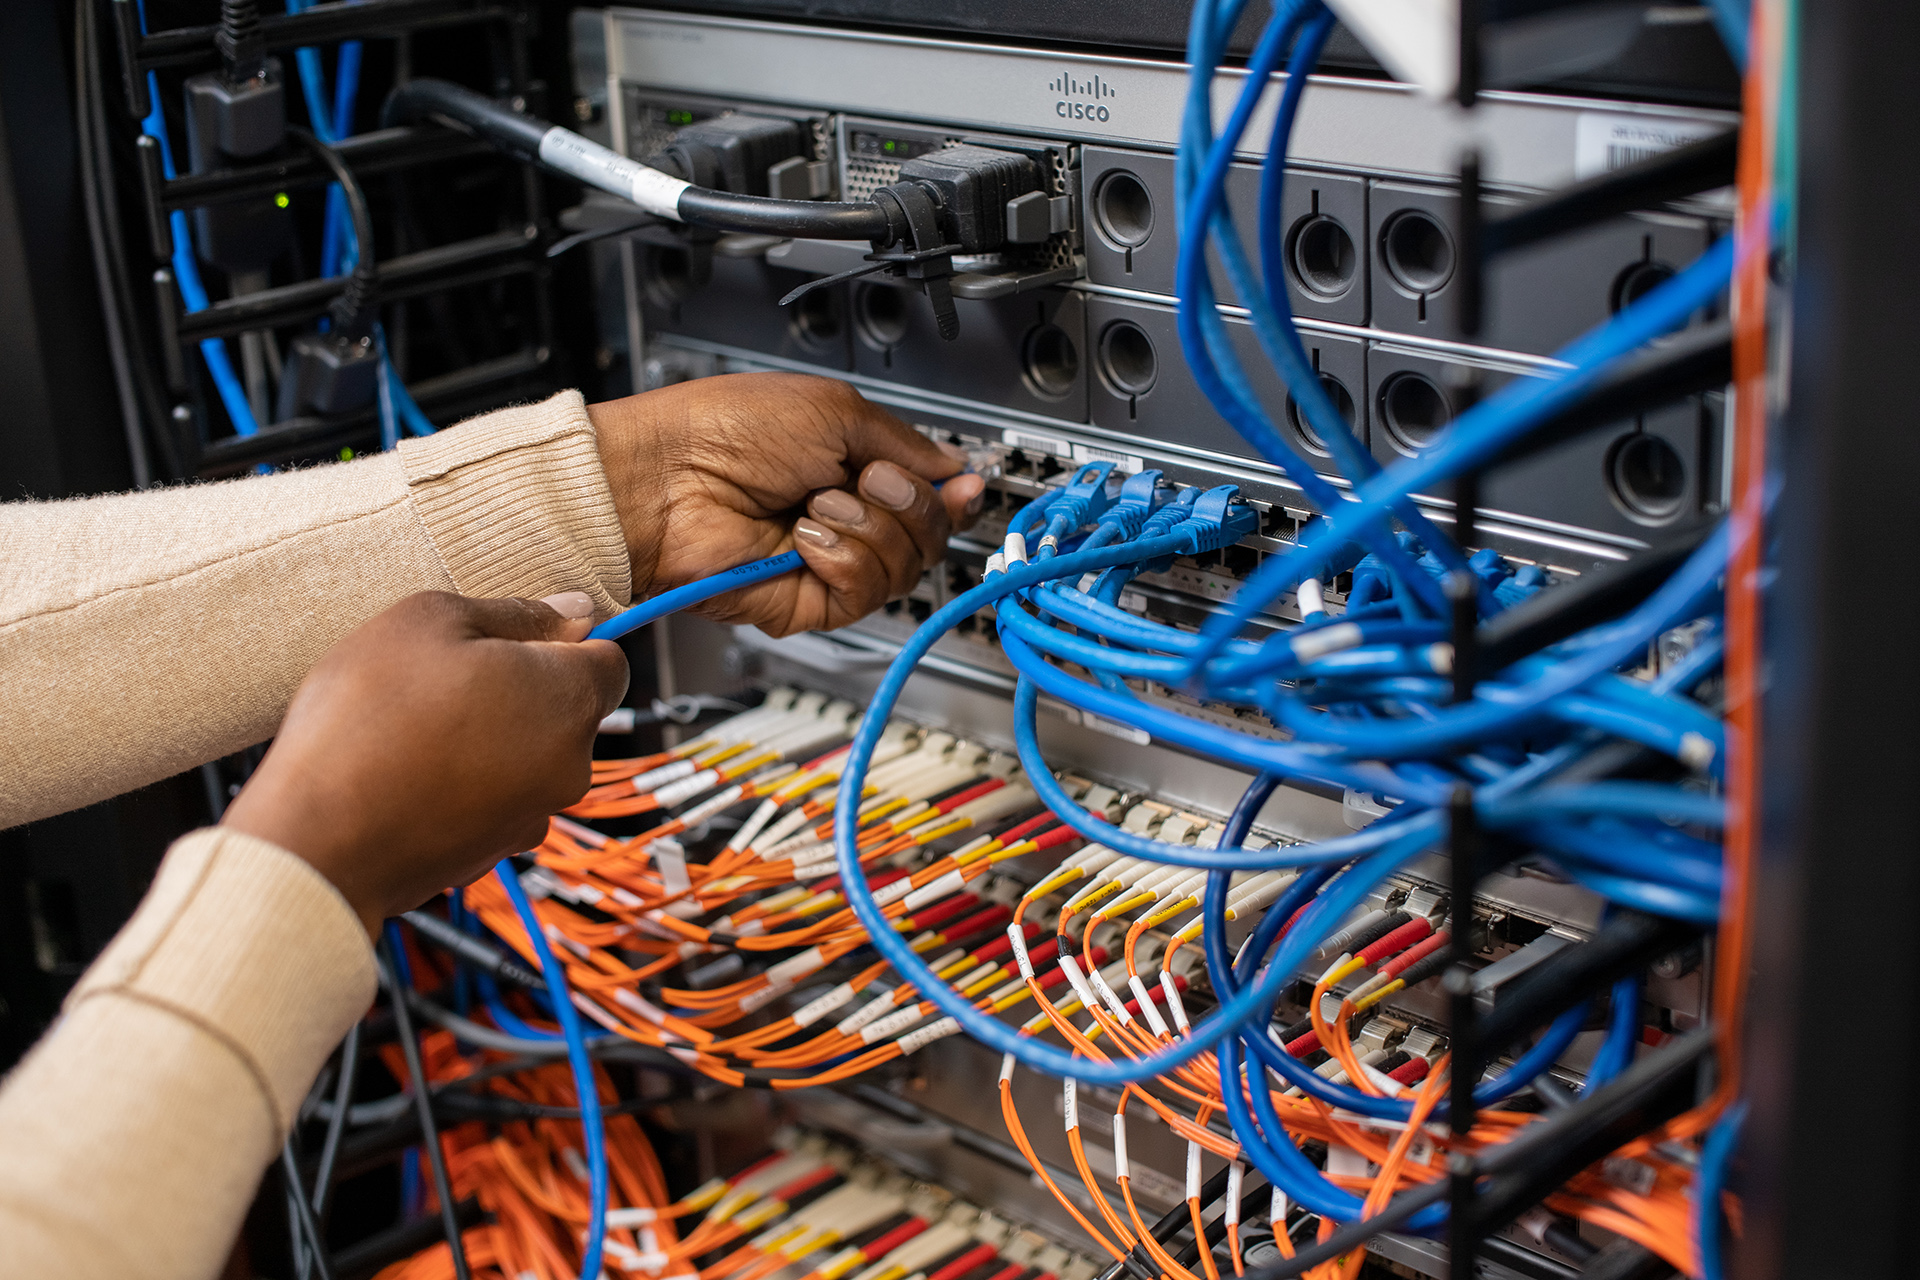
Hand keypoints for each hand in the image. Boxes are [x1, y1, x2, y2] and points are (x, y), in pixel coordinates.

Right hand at [222, 592, 627, 934]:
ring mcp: (534, 815)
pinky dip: (466, 784)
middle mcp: (570, 764)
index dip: (565, 640)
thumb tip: (573, 612)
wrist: (318, 839)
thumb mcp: (430, 621)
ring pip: (530, 756)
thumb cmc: (367, 722)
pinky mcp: (494, 852)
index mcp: (569, 699)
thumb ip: (516, 612)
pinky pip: (495, 799)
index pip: (611, 658)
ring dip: (492, 737)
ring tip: (417, 727)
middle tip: (446, 677)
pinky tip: (411, 773)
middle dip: (522, 688)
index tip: (514, 636)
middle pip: (569, 709)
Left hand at [590, 372, 986, 636]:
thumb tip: (958, 469)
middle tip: (865, 479)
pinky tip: (805, 540)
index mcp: (855, 467)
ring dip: (867, 529)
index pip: (932, 495)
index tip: (963, 485)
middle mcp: (849, 517)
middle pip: (931, 535)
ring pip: (905, 567)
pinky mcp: (810, 602)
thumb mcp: (835, 411)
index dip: (952, 494)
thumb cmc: (726, 431)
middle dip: (909, 504)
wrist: (666, 478)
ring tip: (816, 505)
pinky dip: (842, 561)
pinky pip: (865, 594)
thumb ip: (907, 444)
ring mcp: (830, 562)